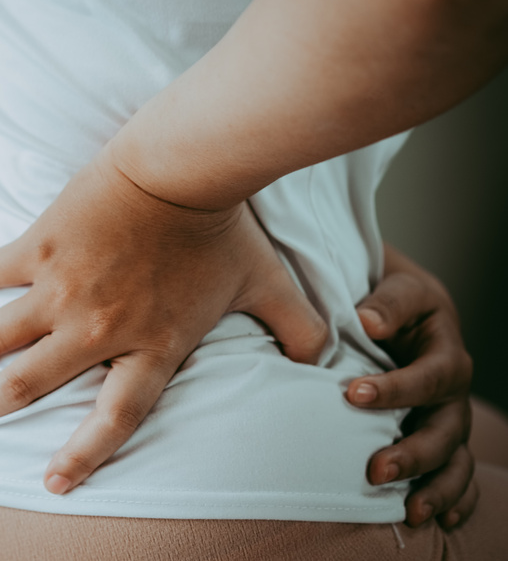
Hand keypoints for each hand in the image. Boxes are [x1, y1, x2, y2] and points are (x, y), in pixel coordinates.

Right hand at [0, 149, 327, 494]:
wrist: (182, 169)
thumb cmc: (223, 229)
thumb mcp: (267, 283)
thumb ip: (296, 329)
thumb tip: (327, 361)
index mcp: (148, 346)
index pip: (113, 419)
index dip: (83, 456)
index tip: (52, 481)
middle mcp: (97, 329)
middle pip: (32, 383)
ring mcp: (62, 288)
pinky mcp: (40, 246)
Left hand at [345, 244, 474, 528]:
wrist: (404, 309)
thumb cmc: (396, 300)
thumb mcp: (400, 289)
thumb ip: (388, 304)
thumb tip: (369, 321)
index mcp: (446, 355)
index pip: (429, 377)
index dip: (396, 389)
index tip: (352, 393)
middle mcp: (452, 395)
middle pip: (446, 430)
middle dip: (414, 453)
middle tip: (376, 469)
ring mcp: (448, 421)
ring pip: (454, 460)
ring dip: (435, 487)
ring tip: (410, 511)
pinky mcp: (440, 440)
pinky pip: (459, 476)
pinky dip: (455, 500)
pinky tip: (440, 521)